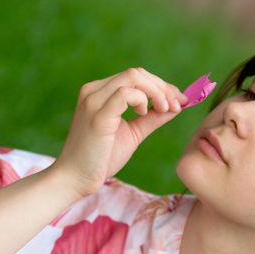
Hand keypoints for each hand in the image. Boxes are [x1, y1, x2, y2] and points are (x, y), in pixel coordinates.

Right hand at [50, 68, 188, 197]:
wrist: (75, 180)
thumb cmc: (101, 158)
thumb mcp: (133, 133)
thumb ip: (152, 118)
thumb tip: (177, 106)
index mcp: (100, 92)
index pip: (136, 76)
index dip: (161, 85)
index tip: (179, 100)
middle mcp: (94, 91)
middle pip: (137, 73)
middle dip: (163, 87)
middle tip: (178, 105)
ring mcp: (94, 100)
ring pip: (133, 77)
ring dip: (157, 92)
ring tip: (165, 110)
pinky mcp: (98, 115)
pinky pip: (125, 94)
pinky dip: (142, 99)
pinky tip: (144, 113)